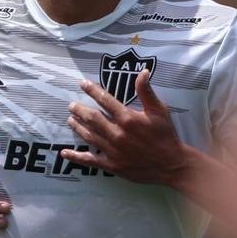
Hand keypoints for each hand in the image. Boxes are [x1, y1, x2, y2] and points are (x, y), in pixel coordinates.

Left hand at [62, 69, 188, 185]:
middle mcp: (117, 134)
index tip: (82, 84)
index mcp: (128, 118)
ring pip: (89, 136)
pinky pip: (90, 160)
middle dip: (80, 110)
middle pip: (92, 118)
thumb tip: (142, 72)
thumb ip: (147, 92)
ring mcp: (113, 151)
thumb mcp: (159, 111)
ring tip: (70, 120)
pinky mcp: (112, 165)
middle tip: (71, 105)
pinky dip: (76, 156)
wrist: (172, 164)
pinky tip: (64, 152)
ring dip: (78, 127)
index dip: (92, 90)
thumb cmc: (166, 136)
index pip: (105, 100)